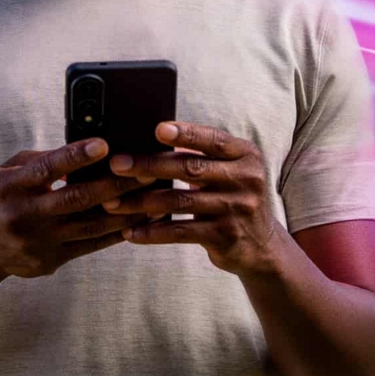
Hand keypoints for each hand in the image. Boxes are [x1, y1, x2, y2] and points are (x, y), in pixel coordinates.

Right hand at [0, 138, 152, 287]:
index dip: (75, 156)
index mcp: (10, 186)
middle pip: (75, 199)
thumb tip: (84, 150)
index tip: (103, 144)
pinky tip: (138, 222)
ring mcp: (39, 241)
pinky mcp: (51, 261)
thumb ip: (41, 161)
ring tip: (154, 197)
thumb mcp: (7, 172)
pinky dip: (116, 234)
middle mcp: (24, 215)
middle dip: (115, 184)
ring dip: (126, 212)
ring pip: (90, 225)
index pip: (46, 168)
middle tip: (146, 170)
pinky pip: (90, 246)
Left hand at [103, 121, 284, 276]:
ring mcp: (236, 209)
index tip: (157, 129)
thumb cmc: (232, 197)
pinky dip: (152, 232)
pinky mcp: (224, 236)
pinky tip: (130, 232)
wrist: (262, 246)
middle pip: (190, 168)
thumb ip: (202, 156)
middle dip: (149, 165)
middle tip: (117, 164)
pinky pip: (180, 232)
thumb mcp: (230, 171)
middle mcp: (245, 179)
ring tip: (113, 203)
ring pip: (179, 201)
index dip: (186, 134)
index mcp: (245, 155)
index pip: (213, 140)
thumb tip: (155, 137)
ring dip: (141, 202)